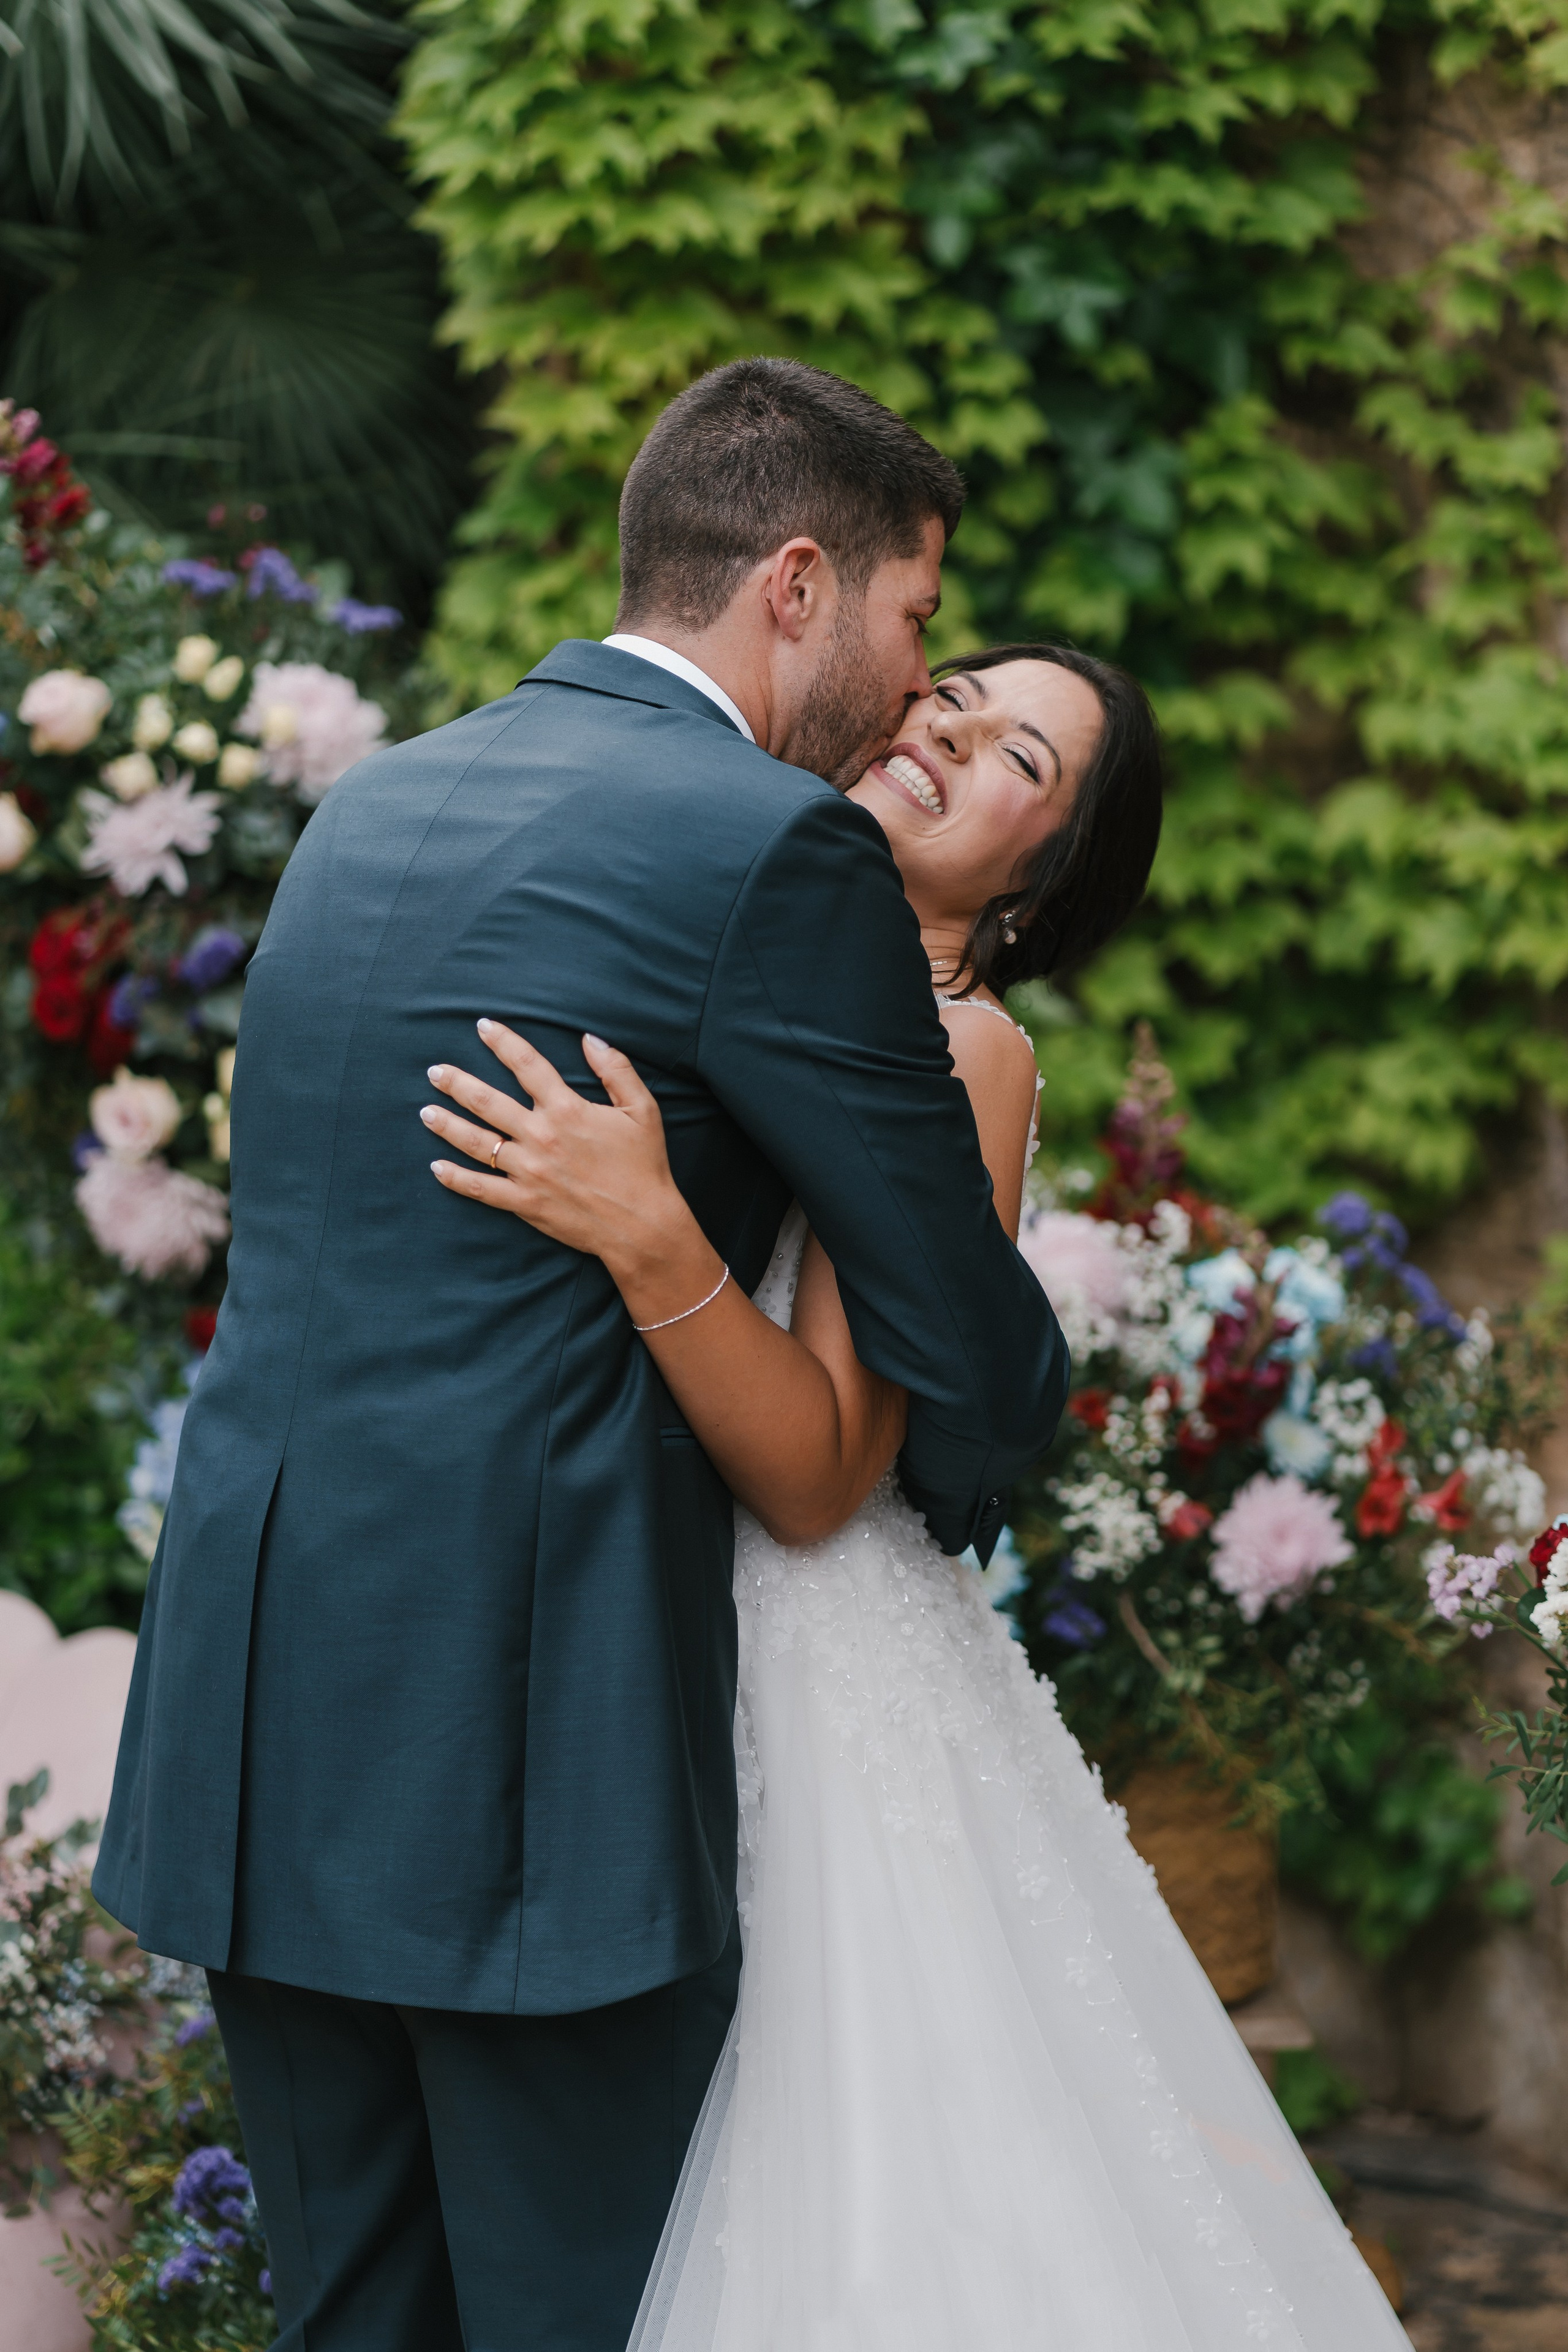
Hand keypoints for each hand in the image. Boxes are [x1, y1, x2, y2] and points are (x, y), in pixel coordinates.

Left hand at [421, 1021, 717, 1313]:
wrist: (642, 1225)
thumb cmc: (644, 1166)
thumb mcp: (642, 1110)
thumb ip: (617, 1069)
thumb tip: (590, 1038)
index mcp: (567, 1109)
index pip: (527, 1065)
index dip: (503, 1042)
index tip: (483, 1026)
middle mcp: (541, 1136)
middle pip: (487, 1102)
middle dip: (457, 1083)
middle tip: (434, 1072)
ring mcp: (528, 1171)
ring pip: (475, 1142)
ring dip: (447, 1124)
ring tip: (426, 1111)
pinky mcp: (524, 1202)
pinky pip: (481, 1188)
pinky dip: (455, 1178)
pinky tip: (436, 1167)